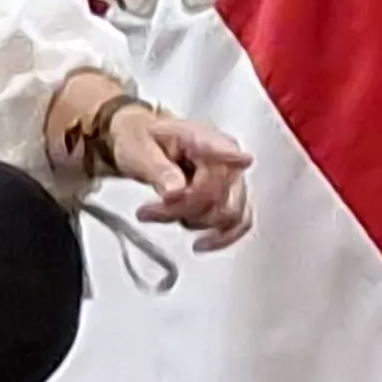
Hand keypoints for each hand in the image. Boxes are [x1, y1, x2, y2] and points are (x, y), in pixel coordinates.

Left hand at [109, 106, 254, 251]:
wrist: (140, 143)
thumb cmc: (142, 140)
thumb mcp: (139, 149)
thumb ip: (158, 170)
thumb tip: (175, 191)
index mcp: (203, 137)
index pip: (224, 148)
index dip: (235, 157)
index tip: (243, 161)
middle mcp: (224, 158)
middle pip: (219, 193)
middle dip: (182, 208)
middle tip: (151, 210)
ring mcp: (230, 180)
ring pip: (226, 214)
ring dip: (190, 222)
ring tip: (159, 214)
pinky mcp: (227, 199)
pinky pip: (238, 223)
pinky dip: (221, 238)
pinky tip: (202, 244)